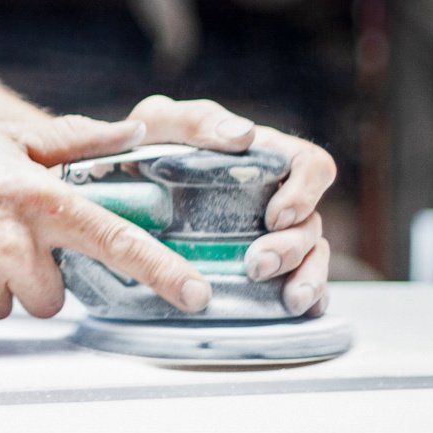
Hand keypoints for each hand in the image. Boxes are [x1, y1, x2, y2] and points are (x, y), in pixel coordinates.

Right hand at [0, 115, 213, 322]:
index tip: (196, 294)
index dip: (162, 271)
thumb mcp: (6, 138)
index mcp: (36, 198)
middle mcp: (12, 242)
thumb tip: (131, 134)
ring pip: (12, 305)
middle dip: (35, 274)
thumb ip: (74, 142)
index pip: (115, 239)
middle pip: (56, 293)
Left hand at [124, 95, 336, 315]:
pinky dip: (310, 299)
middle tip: (256, 265)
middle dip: (293, 247)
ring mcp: (272, 235)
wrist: (118, 192)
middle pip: (311, 221)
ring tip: (288, 300)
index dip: (306, 190)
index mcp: (262, 159)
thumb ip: (194, 120)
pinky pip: (301, 283)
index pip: (310, 165)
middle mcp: (275, 198)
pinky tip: (294, 312)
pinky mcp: (264, 269)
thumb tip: (243, 135)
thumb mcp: (161, 125)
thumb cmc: (148, 148)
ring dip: (308, 278)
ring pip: (314, 255)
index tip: (275, 215)